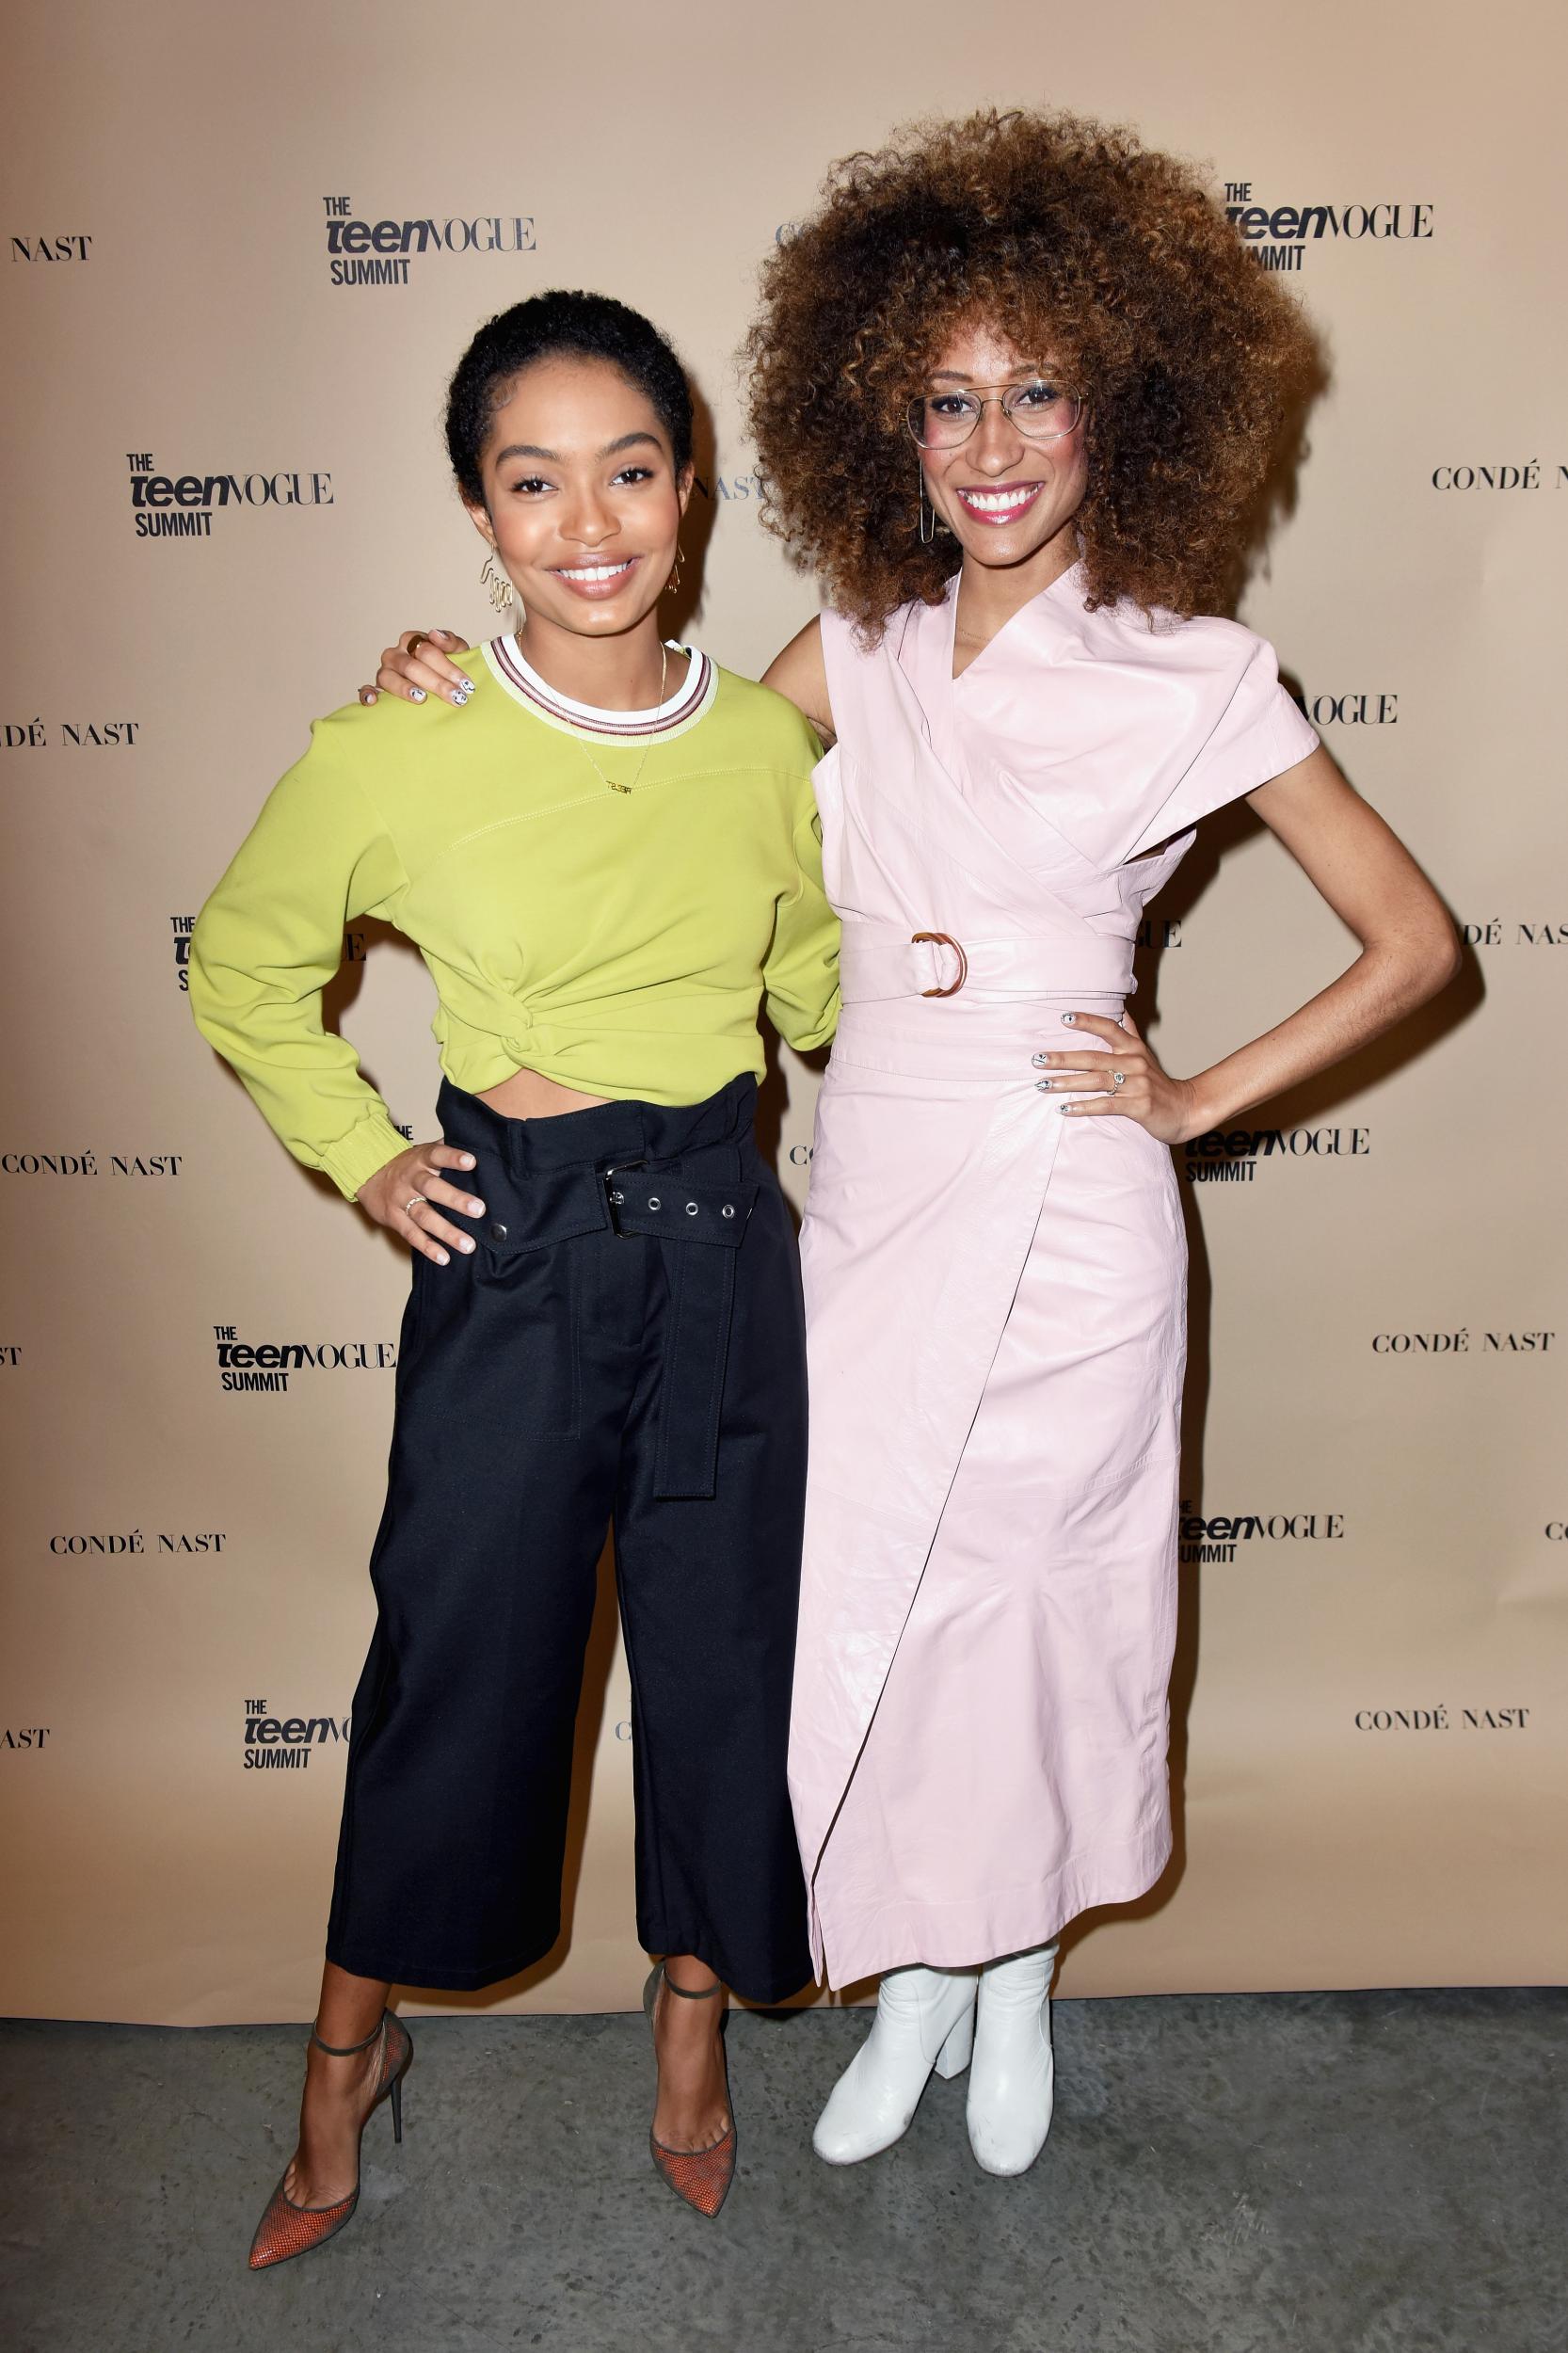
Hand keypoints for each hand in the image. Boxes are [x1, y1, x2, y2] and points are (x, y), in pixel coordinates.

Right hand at [357, 1140, 485, 1265]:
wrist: (368, 1175)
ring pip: (424, 1216)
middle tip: (479, 1209)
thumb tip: (477, 1141)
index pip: (438, 1155)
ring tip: (468, 1244)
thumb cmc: (408, 1165)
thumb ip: (447, 1149)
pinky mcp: (394, 1219)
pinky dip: (428, 1247)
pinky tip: (444, 1258)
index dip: (453, 1157)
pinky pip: (412, 1234)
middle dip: (455, 1199)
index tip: (472, 1162)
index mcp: (421, 1159)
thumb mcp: (424, 1152)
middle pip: (432, 1188)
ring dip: (446, 1231)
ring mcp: (401, 1201)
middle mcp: (411, 1179)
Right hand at [358, 628, 472, 708]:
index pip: (427, 651)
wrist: (439, 686)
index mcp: (413, 641)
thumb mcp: (456, 653)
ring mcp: (384, 672)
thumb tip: (435, 634)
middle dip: (436, 683)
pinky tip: (374, 701)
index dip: (447, 667)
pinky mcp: (376, 689)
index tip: (465, 684)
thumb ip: (451, 642)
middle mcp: (396, 654)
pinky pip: (366, 690)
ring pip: (389, 677)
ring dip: (405, 688)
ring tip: (421, 698)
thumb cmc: (446, 668)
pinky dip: (367, 694)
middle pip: (412, 666)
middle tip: (455, 697)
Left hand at [1040, 1009, 1199, 1143]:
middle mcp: (1134, 1063)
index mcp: (1133, 1048)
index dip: (1087, 1021)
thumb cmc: (1159, 1083)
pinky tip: (1064, 1109)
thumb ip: (1130, 1033)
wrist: (1186, 1109)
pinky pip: (1105, 1105)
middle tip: (1037, 1059)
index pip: (1109, 1028)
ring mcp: (1137, 1084)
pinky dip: (1083, 1107)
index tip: (1063, 1017)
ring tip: (1043, 1085)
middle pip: (1093, 1057)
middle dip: (1063, 1058)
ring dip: (1066, 1083)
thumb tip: (1121, 1009)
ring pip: (1096, 1081)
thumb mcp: (1145, 1054)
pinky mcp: (1138, 1106)